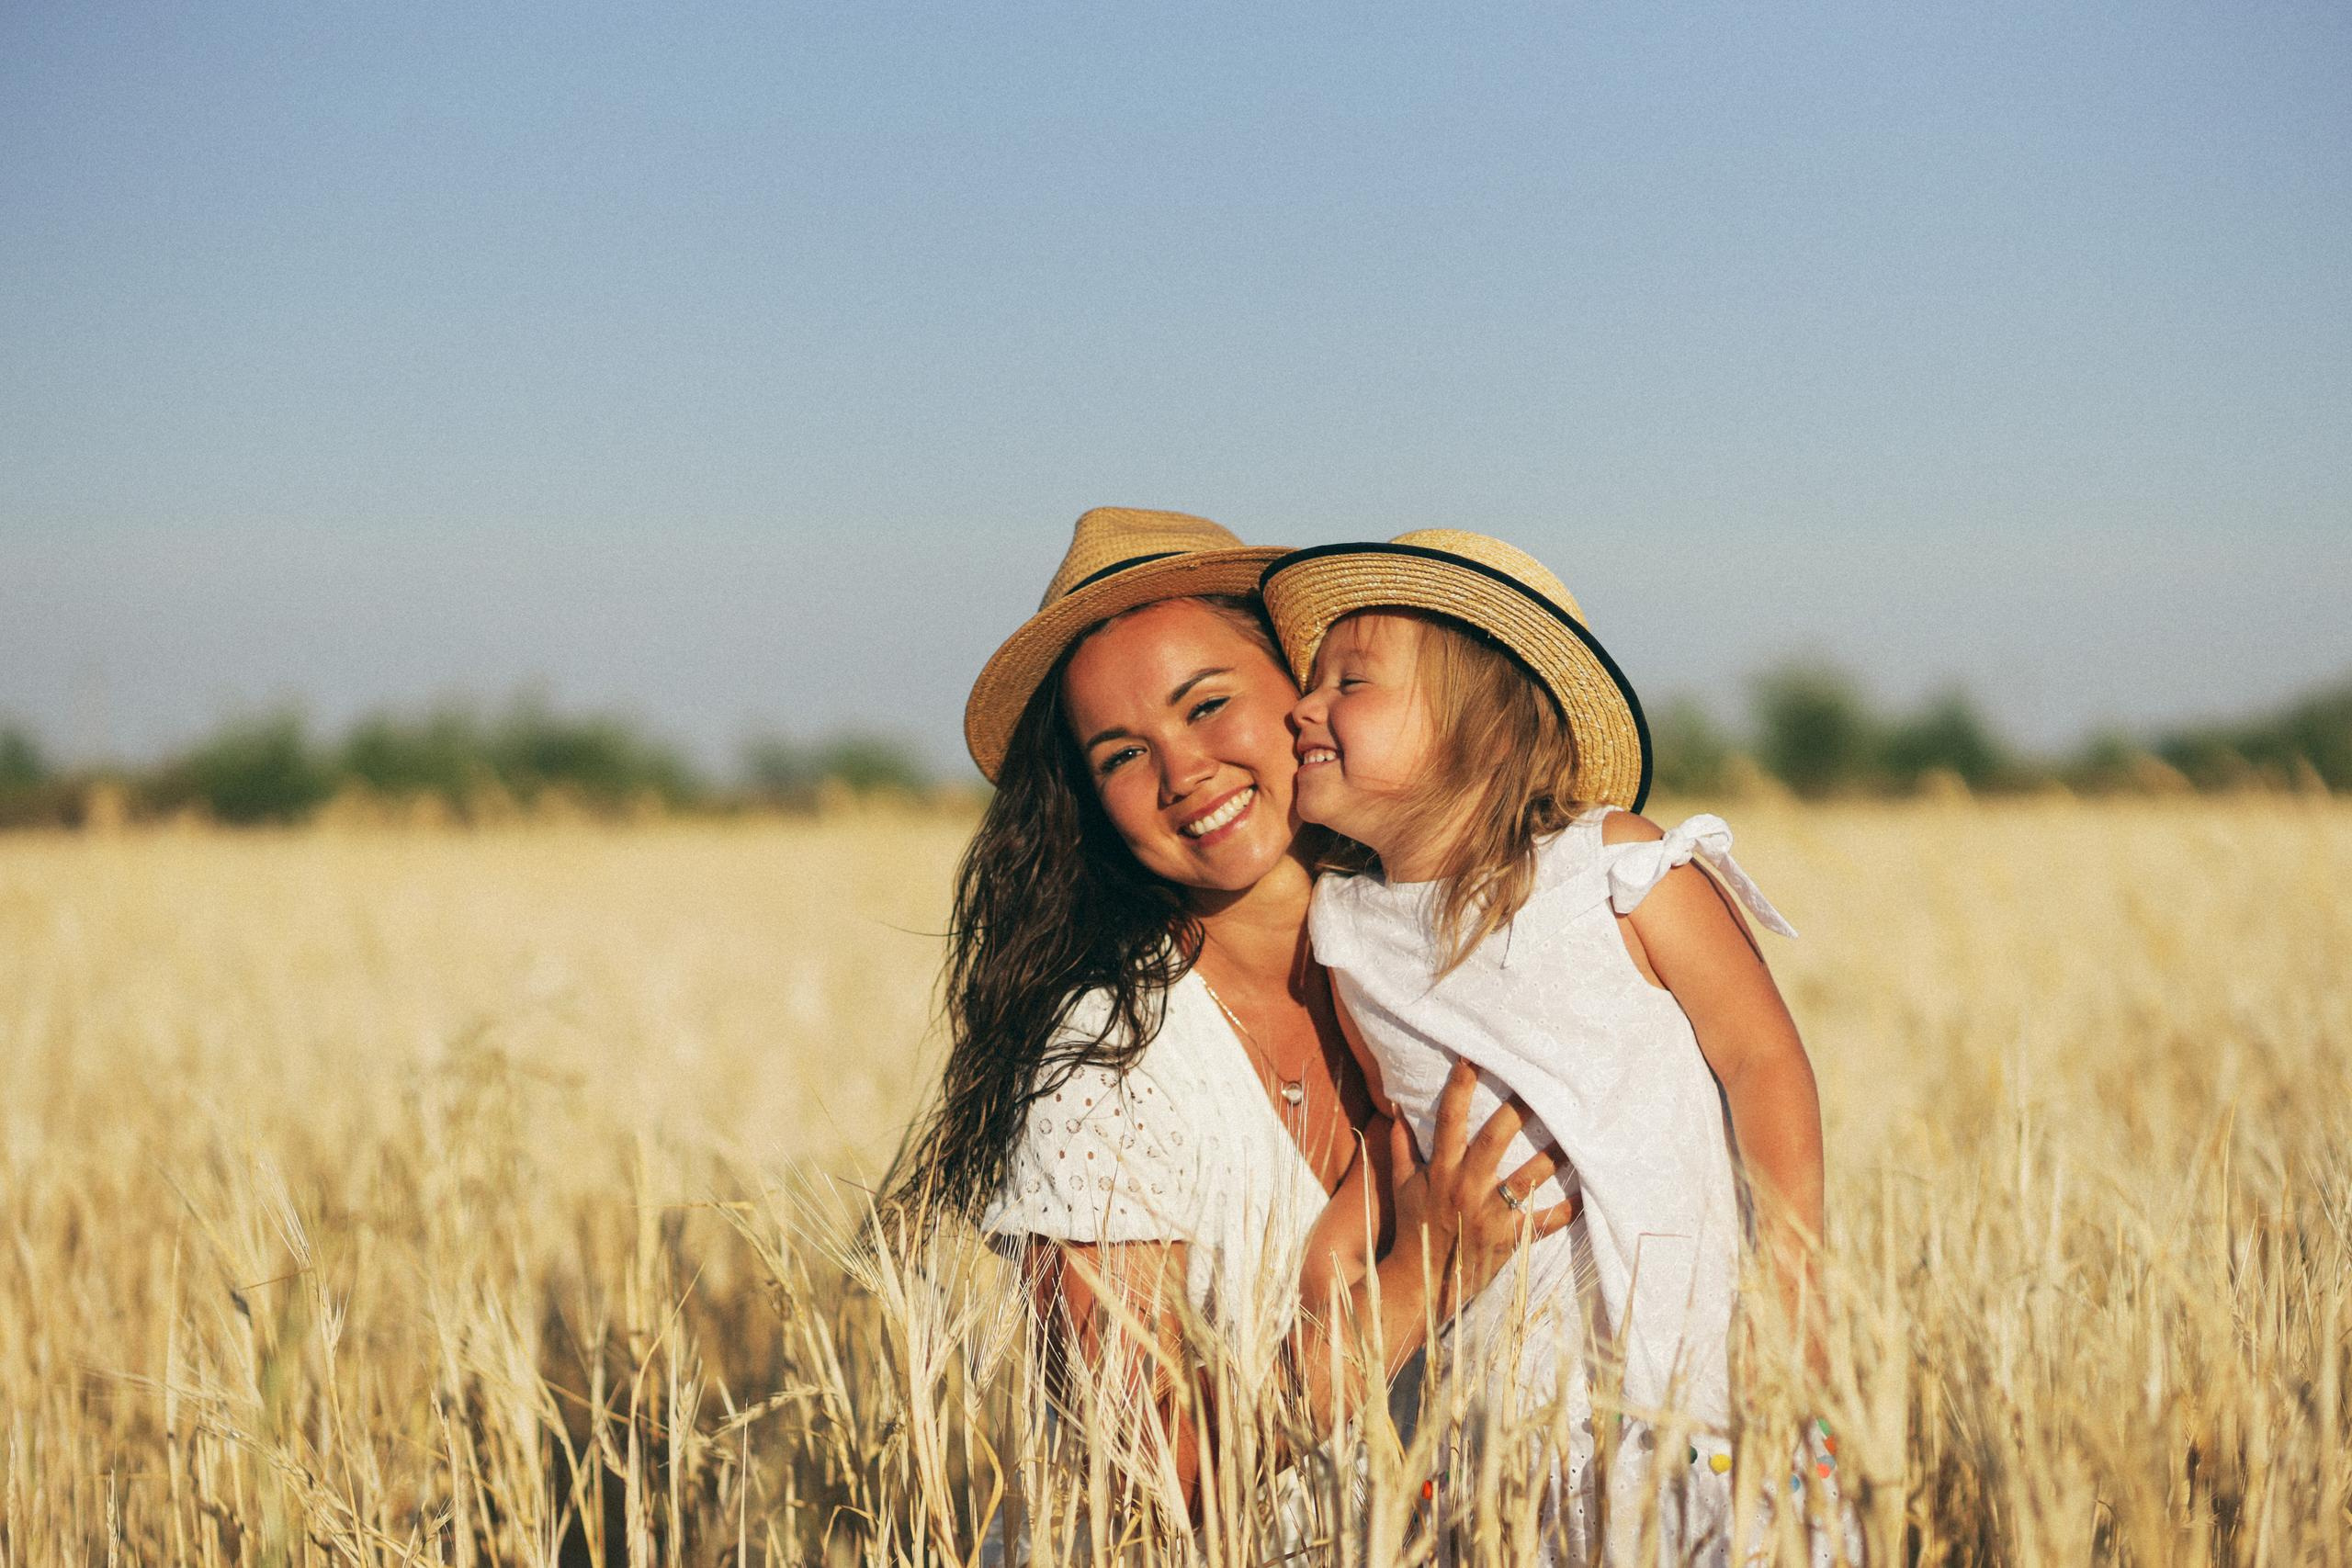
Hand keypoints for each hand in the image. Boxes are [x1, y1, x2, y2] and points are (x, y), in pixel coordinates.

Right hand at [1384, 1060, 1578, 1315]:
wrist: (1420, 1284)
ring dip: (1554, 1156)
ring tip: (1578, 1132)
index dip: (1460, 1087)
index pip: (1448, 1120)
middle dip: (1516, 1111)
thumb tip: (1395, 1108)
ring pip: (1527, 1179)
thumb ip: (1400, 1146)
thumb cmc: (1414, 1227)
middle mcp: (1464, 1188)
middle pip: (1493, 1141)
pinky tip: (1589, 1193)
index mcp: (1440, 1171)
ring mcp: (1488, 1216)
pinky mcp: (1508, 1241)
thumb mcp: (1402, 1186)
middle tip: (1539, 1083)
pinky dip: (1567, 1210)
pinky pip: (1543, 1223)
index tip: (1473, 1057)